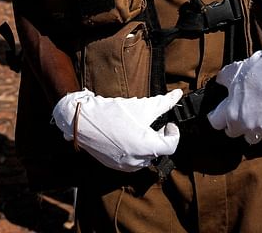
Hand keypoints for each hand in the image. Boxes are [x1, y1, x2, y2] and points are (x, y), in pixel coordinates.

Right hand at [51, 89, 182, 171]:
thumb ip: (164, 102)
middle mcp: (138, 160)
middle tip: (157, 125)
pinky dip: (136, 151)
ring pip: (146, 157)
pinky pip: (133, 161)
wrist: (84, 121)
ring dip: (148, 145)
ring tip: (142, 130)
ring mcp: (126, 165)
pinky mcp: (116, 166)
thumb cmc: (113, 112)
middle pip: (159, 151)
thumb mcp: (142, 106)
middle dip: (160, 138)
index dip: (174, 133)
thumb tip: (178, 95)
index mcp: (147, 147)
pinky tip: (129, 136)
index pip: (171, 146)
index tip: (170, 124)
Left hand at [207, 30, 261, 143]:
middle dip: (233, 125)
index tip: (217, 114)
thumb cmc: (256, 71)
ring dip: (251, 131)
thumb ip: (223, 79)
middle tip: (237, 116)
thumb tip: (219, 81)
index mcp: (230, 112)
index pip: (216, 123)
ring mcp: (260, 129)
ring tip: (254, 121)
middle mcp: (243, 124)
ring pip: (252, 138)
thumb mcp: (233, 71)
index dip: (215, 117)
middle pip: (232, 133)